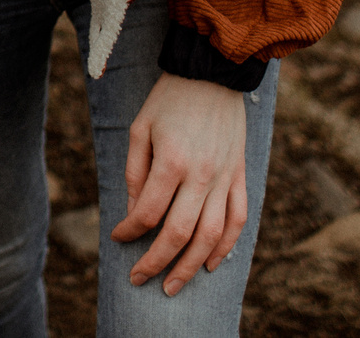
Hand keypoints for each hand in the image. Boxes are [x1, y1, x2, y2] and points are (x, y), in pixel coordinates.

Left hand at [113, 71, 248, 295]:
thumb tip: (135, 215)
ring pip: (211, 236)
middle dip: (157, 263)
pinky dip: (226, 247)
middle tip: (139, 279)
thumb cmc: (169, 99)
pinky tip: (210, 264)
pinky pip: (238, 220)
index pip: (148, 213)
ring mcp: (225, 178)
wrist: (213, 72)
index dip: (130, 232)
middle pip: (179, 234)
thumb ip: (135, 173)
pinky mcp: (240, 176)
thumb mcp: (140, 128)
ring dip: (190, 266)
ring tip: (172, 286)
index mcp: (171, 161)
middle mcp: (201, 175)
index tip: (118, 237)